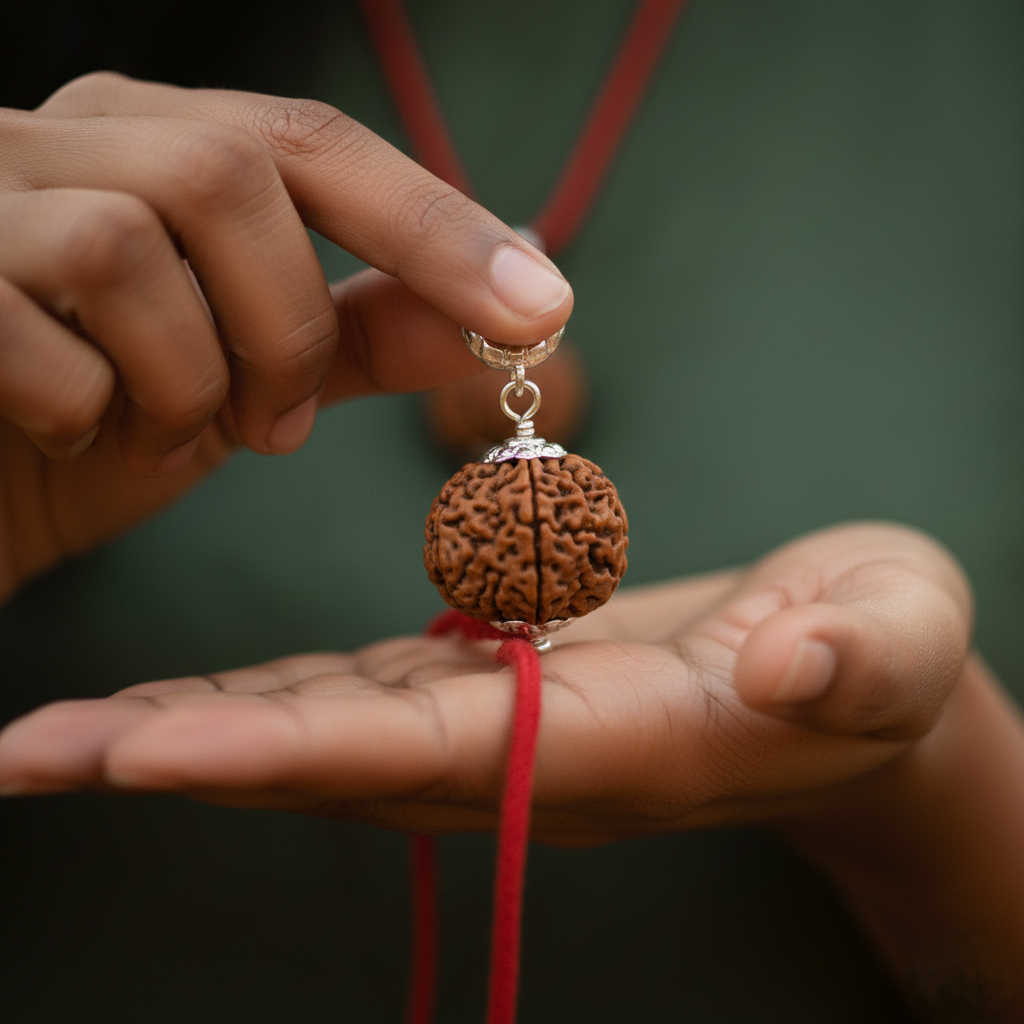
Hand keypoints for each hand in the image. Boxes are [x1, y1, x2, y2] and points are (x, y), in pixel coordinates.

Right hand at [0, 72, 571, 597]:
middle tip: (275, 424)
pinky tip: (75, 435)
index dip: (435, 226)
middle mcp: (63, 137)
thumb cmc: (109, 424)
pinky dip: (89, 414)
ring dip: (189, 379)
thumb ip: (366, 335)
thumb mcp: (252, 380)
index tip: (542, 308)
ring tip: (168, 434)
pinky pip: (37, 334)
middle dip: (287, 326)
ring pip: (128, 245)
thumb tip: (519, 305)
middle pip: (229, 175)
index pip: (315, 144)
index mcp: (154, 141)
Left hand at [4, 521, 1020, 1018]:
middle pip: (346, 761)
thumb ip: (852, 659)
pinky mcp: (506, 690)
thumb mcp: (898, 635)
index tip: (154, 746)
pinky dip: (269, 705)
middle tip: (35, 752)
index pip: (443, 750)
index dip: (300, 750)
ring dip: (201, 736)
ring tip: (66, 737)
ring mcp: (515, 729)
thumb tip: (783, 668)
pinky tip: (188, 703)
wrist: (860, 673)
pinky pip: (367, 701)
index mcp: (626, 740)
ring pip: (335, 738)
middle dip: (192, 757)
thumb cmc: (883, 650)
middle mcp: (543, 755)